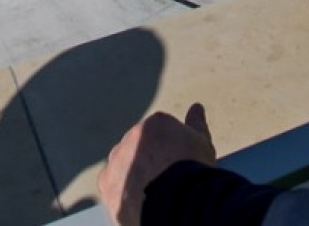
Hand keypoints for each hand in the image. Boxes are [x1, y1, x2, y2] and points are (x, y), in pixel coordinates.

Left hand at [98, 103, 216, 225]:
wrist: (177, 199)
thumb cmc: (193, 169)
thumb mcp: (201, 143)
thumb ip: (196, 124)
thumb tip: (196, 107)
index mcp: (154, 125)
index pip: (158, 134)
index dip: (169, 152)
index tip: (178, 166)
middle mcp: (131, 137)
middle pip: (138, 148)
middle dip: (148, 161)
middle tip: (164, 180)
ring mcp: (117, 160)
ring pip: (122, 166)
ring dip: (133, 175)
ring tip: (152, 193)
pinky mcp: (106, 183)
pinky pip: (112, 186)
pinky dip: (122, 192)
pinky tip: (139, 201)